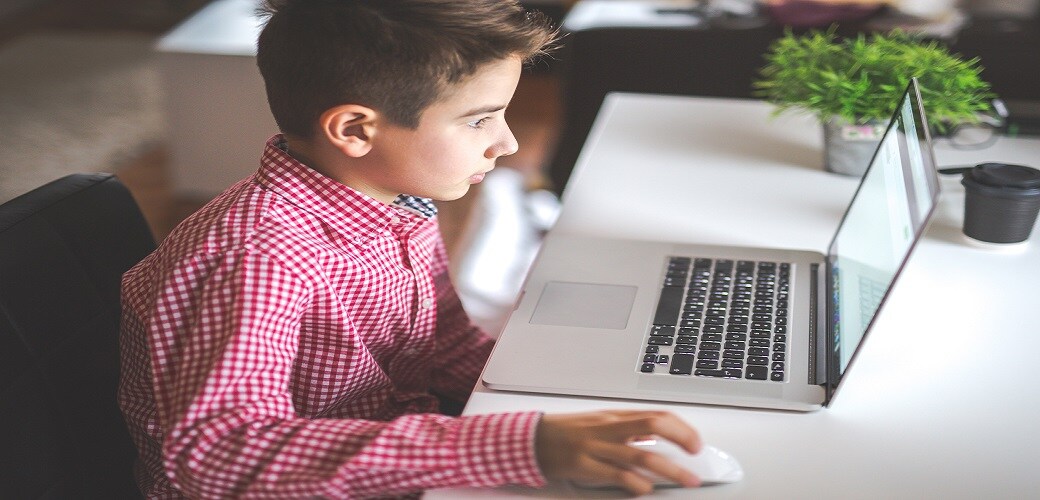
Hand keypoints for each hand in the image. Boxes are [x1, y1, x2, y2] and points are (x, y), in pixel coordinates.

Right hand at [534, 410, 701, 495]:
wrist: (534, 440)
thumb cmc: (567, 432)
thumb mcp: (600, 423)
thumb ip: (626, 429)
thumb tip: (654, 436)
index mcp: (614, 416)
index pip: (656, 415)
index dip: (681, 428)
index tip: (695, 442)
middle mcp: (609, 428)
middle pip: (653, 426)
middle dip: (681, 440)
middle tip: (696, 455)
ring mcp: (597, 447)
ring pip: (641, 455)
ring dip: (670, 469)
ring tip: (687, 480)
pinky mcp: (585, 466)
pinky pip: (617, 475)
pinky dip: (637, 484)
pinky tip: (646, 489)